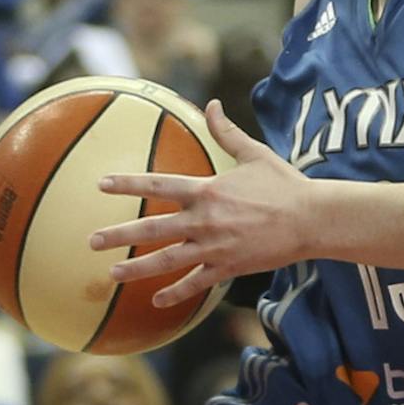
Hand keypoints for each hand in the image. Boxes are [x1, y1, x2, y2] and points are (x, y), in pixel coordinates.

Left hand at [90, 104, 297, 307]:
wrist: (312, 219)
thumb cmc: (285, 184)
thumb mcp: (254, 153)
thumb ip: (226, 132)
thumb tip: (211, 104)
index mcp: (207, 189)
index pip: (158, 184)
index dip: (128, 184)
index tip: (101, 184)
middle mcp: (204, 219)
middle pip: (152, 228)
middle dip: (119, 235)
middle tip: (91, 241)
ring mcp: (215, 246)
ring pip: (167, 260)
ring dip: (136, 269)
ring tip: (111, 275)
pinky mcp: (229, 267)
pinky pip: (196, 283)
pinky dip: (176, 293)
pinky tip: (157, 300)